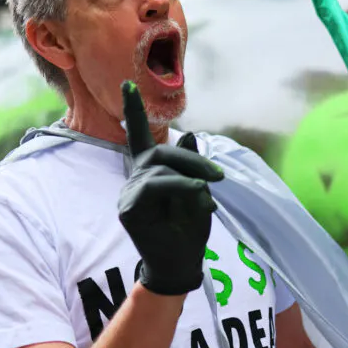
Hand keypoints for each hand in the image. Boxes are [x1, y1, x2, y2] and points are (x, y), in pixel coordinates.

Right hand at [117, 81, 224, 295]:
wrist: (182, 263)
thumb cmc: (190, 229)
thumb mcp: (198, 191)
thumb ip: (191, 165)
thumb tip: (188, 135)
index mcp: (151, 171)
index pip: (140, 137)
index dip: (133, 111)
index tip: (127, 84)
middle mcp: (136, 178)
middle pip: (160, 151)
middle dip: (193, 159)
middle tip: (219, 175)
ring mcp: (129, 193)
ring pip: (161, 167)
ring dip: (191, 175)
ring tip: (208, 191)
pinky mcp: (129, 208)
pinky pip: (156, 186)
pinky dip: (180, 185)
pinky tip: (197, 190)